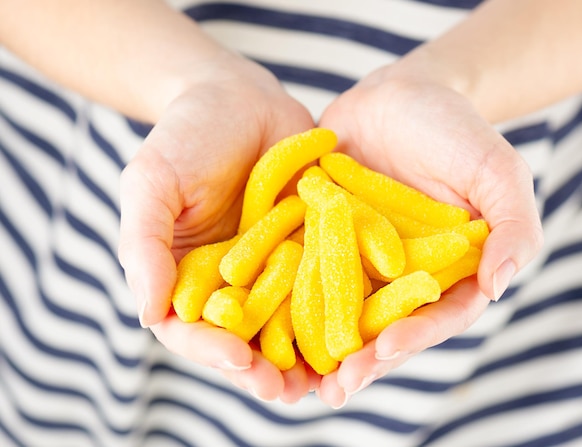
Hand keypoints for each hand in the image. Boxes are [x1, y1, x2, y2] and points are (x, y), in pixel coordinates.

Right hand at [117, 52, 317, 402]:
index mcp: (189, 277)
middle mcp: (234, 283)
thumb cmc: (185, 136)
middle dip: (265, 370)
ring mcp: (277, 268)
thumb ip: (146, 246)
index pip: (194, 331)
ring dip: (307, 355)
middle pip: (245, 341)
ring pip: (290, 324)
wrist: (239, 96)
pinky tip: (360, 328)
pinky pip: (328, 283)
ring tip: (329, 379)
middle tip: (288, 391)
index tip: (240, 363)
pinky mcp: (314, 247)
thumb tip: (149, 316)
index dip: (213, 352)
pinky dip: (341, 308)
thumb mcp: (152, 183)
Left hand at [315, 63, 542, 406]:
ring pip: (337, 309)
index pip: (434, 316)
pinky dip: (285, 295)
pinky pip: (302, 269)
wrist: (399, 93)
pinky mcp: (319, 237)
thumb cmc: (456, 130)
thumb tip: (499, 286)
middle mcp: (397, 275)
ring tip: (297, 375)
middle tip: (336, 388)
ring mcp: (355, 259)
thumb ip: (513, 227)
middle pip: (382, 326)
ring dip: (318, 343)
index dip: (414, 337)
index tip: (387, 350)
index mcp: (443, 271)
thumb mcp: (497, 171)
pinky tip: (263, 317)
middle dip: (362, 358)